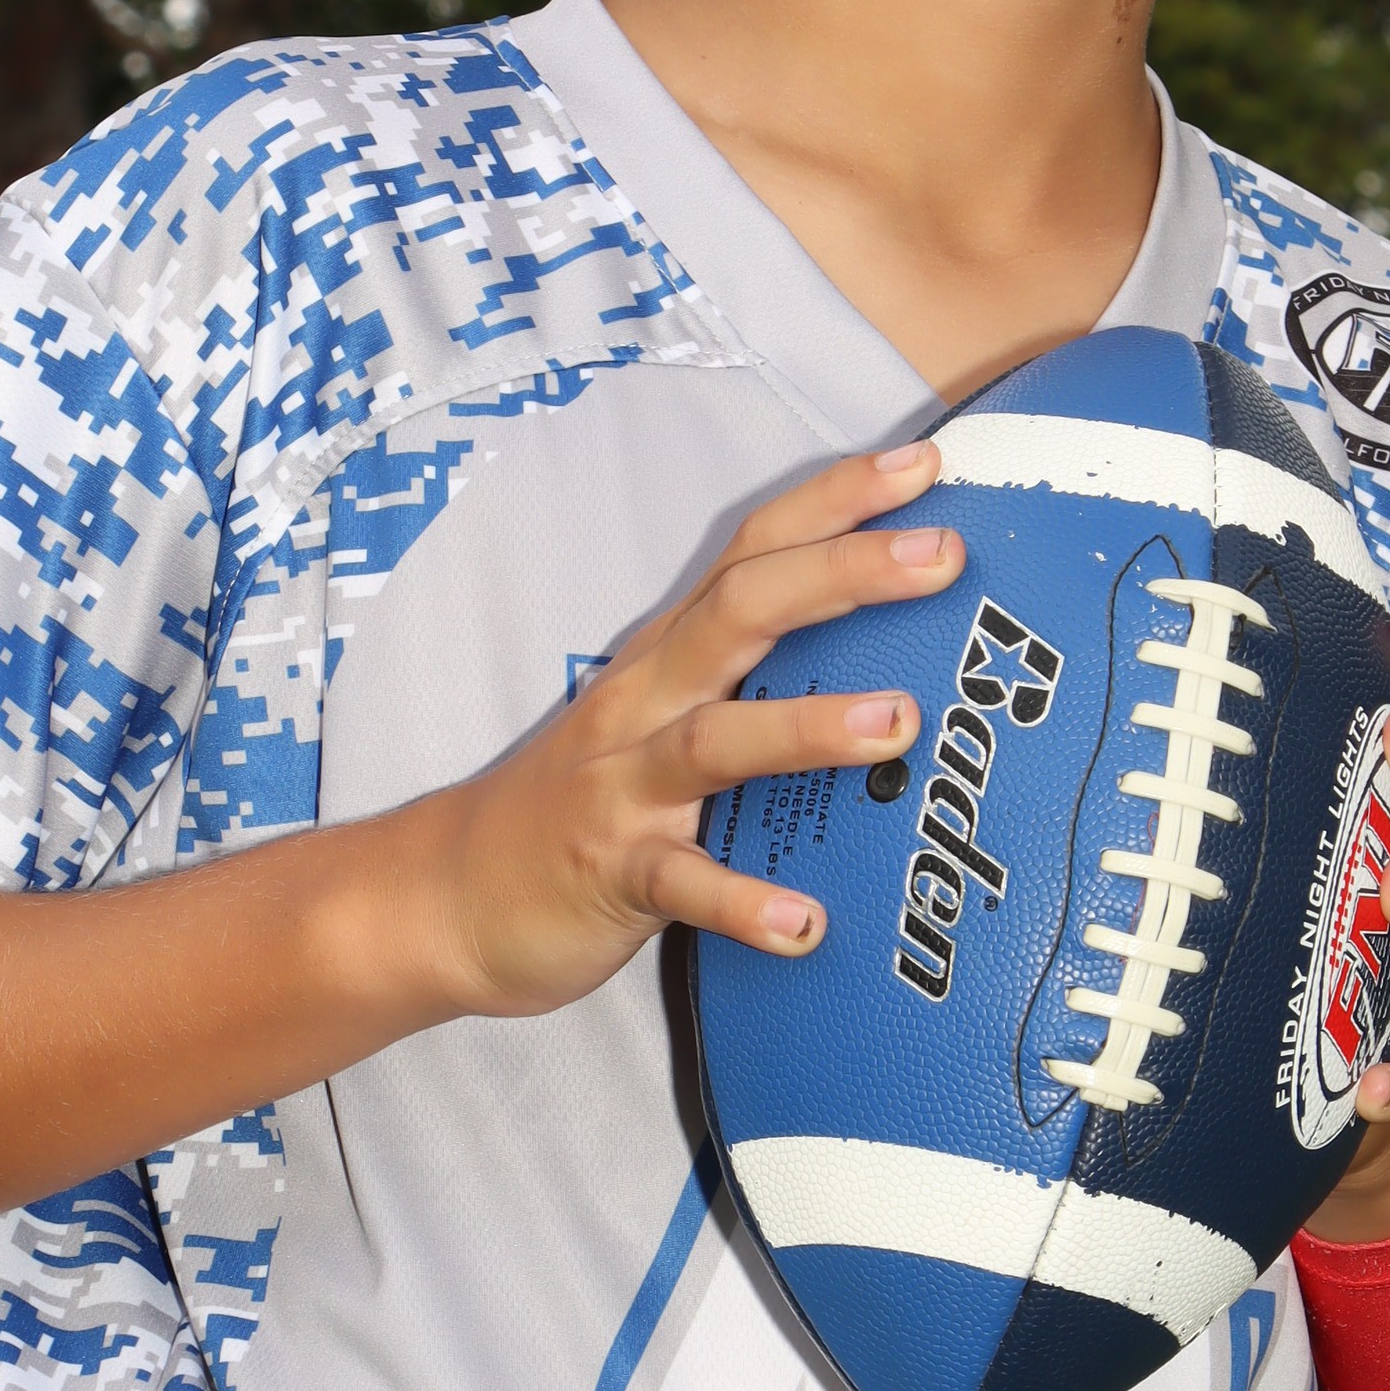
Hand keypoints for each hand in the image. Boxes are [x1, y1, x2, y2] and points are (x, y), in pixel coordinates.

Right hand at [412, 440, 965, 1018]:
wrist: (450, 894)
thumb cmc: (583, 804)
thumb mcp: (660, 721)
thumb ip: (752, 689)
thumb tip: (895, 672)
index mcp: (667, 659)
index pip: (751, 554)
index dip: (833, 502)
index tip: (923, 465)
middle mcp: (644, 704)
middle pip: (740, 613)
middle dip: (841, 575)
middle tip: (940, 555)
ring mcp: (623, 787)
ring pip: (714, 741)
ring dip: (806, 728)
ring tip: (896, 724)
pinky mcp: (611, 873)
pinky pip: (682, 885)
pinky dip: (742, 902)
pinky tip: (804, 925)